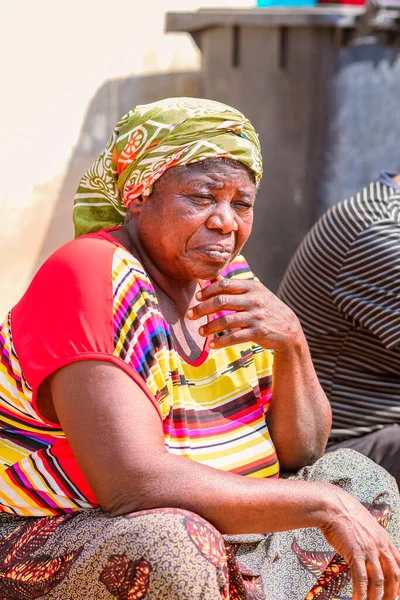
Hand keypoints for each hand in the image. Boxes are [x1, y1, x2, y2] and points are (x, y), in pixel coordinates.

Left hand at [187, 277, 303, 351]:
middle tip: (190, 315)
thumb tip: (213, 277)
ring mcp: (257, 317)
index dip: (208, 290)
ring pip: (226, 321)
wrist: (289, 328)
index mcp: (252, 287)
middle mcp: (254, 300)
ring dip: (209, 327)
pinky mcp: (259, 333)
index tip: (197, 297)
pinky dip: (221, 342)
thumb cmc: (266, 308)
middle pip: (222, 301)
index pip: (225, 285)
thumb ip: (234, 286)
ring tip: (200, 332)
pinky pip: (235, 337)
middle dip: (202, 308)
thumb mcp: (254, 293)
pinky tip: (212, 345)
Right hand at [321, 488, 399, 599]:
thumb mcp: (364, 524)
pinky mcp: (355, 553)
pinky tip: (357, 599)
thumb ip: (370, 538)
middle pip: (393, 575)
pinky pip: (361, 578)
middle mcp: (379, 545)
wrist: (332, 506)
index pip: (399, 563)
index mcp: (383, 538)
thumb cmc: (344, 513)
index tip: (398, 591)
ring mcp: (368, 550)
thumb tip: (368, 550)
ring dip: (375, 596)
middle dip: (392, 593)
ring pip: (379, 580)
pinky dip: (360, 592)